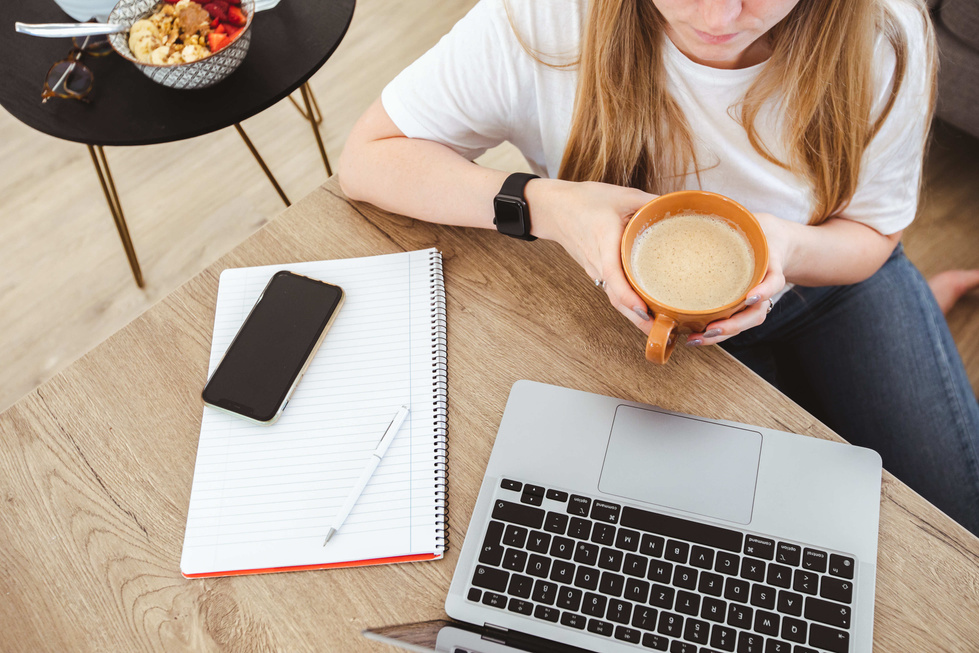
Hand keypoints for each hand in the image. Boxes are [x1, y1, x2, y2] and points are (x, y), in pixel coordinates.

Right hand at [528, 179, 657, 331]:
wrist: (553, 209)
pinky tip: (646, 308)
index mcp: (604, 241)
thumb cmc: (584, 201)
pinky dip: (628, 304)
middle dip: (638, 319)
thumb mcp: (622, 195)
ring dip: (634, 315)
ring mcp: (595, 270)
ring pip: (615, 298)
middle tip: (664, 331)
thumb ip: (650, 202)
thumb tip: (679, 209)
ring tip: (661, 327)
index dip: (627, 296)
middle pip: (616, 298)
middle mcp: (598, 262)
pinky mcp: (596, 271)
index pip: (613, 275)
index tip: (643, 311)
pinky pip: (613, 291)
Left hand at [686, 212, 792, 346]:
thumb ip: (738, 217)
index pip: (774, 281)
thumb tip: (702, 203)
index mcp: (772, 267)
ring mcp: (754, 301)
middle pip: (755, 314)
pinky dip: (714, 332)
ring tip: (695, 339)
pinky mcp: (740, 307)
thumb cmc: (761, 232)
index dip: (764, 291)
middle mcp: (764, 288)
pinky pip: (731, 323)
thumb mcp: (757, 221)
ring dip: (720, 335)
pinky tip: (693, 336)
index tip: (751, 298)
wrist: (776, 243)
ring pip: (742, 324)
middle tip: (711, 329)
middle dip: (733, 325)